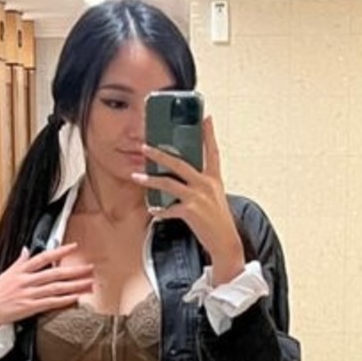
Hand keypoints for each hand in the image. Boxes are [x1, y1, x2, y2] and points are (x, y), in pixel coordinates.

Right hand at [0, 243, 94, 332]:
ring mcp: (28, 294)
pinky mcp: (29, 308)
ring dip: (74, 286)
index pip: (43, 257)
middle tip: (90, 268)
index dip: (60, 251)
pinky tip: (76, 297)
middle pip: (55, 273)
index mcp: (21, 270)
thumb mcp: (6, 273)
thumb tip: (25, 249)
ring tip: (89, 283)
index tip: (74, 247)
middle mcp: (26, 280)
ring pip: (56, 288)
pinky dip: (64, 300)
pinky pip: (50, 302)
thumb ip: (19, 262)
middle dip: (75, 270)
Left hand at [131, 116, 245, 282]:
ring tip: (136, 176)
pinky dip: (160, 210)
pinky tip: (153, 210)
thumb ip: (201, 185)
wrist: (225, 242)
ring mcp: (198, 197)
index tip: (206, 117)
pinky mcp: (190, 211)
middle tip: (145, 146)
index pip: (212, 151)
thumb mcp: (214, 197)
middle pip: (180, 163)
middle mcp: (206, 184)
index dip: (209, 134)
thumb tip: (182, 179)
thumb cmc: (218, 221)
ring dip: (150, 179)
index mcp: (214, 179)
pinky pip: (168, 208)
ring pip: (168, 183)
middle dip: (160, 154)